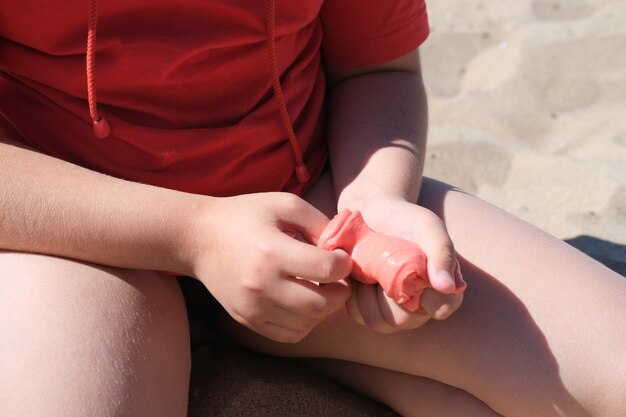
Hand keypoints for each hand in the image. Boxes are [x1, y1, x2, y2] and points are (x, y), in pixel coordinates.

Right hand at [186, 193, 352, 342]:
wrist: (198, 237)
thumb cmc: (244, 215)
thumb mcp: (283, 204)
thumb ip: (318, 221)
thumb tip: (344, 246)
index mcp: (272, 251)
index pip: (326, 269)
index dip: (344, 265)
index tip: (341, 258)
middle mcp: (261, 284)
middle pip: (321, 304)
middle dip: (340, 292)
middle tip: (339, 279)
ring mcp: (252, 306)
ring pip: (307, 324)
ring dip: (324, 310)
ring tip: (321, 290)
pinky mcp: (247, 318)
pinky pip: (289, 335)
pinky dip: (305, 323)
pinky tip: (303, 303)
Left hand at [342, 198, 464, 332]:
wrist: (369, 213)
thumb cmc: (404, 220)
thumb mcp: (427, 226)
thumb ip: (442, 252)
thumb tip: (449, 288)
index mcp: (440, 288)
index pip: (442, 307)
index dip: (426, 293)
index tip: (412, 269)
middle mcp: (417, 305)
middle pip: (405, 320)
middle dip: (389, 290)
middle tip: (383, 263)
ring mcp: (390, 310)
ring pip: (379, 322)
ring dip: (368, 292)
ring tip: (368, 267)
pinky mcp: (365, 308)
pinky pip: (358, 315)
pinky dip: (352, 293)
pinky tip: (356, 274)